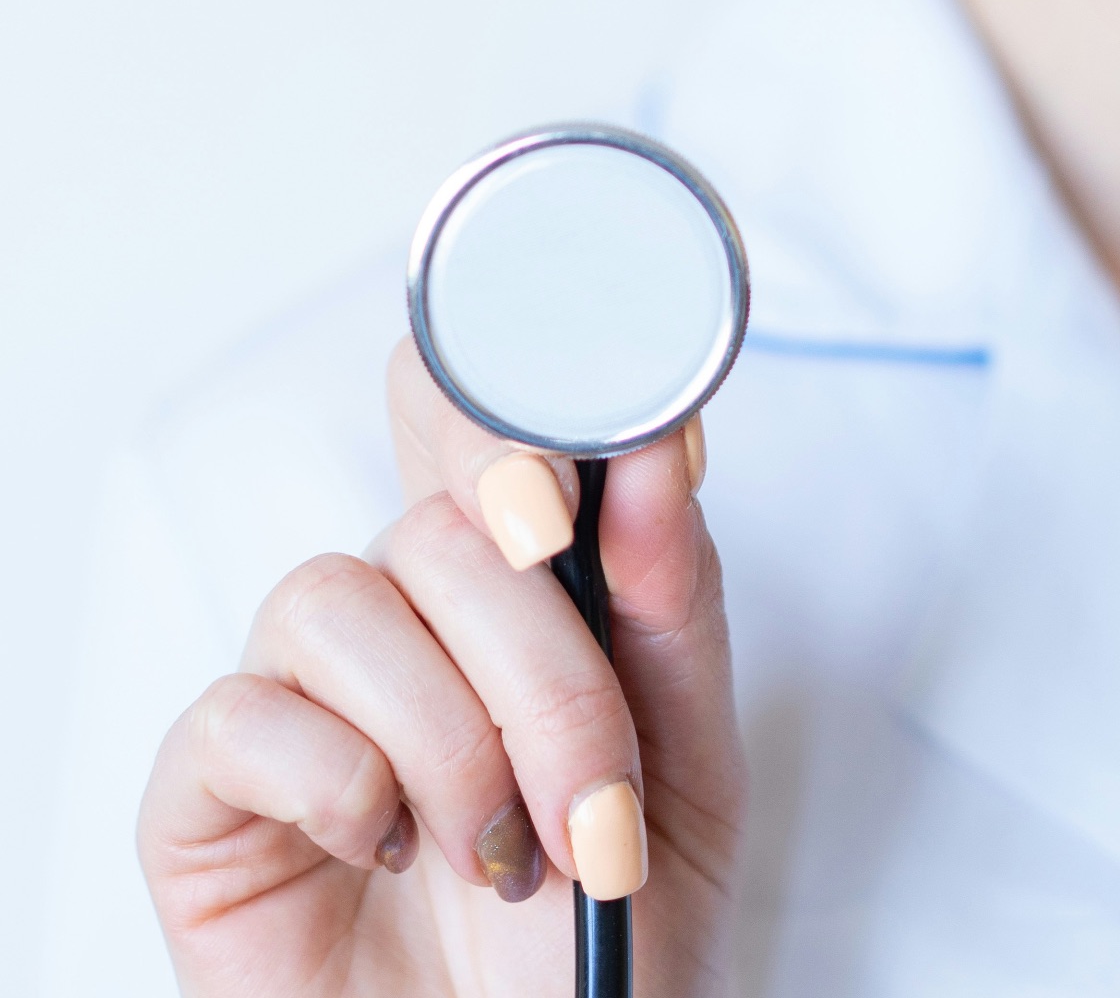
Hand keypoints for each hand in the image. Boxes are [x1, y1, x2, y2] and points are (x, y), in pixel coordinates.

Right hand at [138, 341, 742, 996]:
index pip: (471, 424)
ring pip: (335, 599)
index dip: (503, 408)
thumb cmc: (616, 934)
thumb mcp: (689, 762)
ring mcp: (300, 701)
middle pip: (435, 521)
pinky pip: (242, 717)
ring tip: (508, 855)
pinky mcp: (208, 796)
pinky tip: (393, 856)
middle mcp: (404, 626)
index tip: (576, 484)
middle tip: (597, 800)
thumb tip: (660, 448)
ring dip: (453, 741)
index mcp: (516, 597)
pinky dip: (344, 788)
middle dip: (543, 667)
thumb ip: (671, 602)